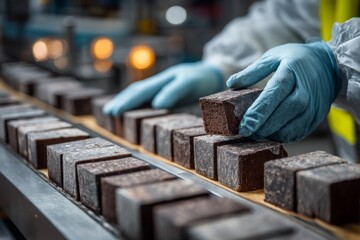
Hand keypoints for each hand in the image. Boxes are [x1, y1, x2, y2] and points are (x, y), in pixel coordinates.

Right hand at [103, 61, 224, 115]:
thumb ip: (174, 91)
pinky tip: (133, 113)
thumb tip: (156, 105)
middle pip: (136, 92)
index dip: (127, 102)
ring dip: (127, 104)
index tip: (115, 111)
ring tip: (113, 113)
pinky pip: (149, 100)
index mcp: (162, 80)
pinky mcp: (168, 95)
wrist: (213, 74)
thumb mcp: (189, 83)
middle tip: (108, 113)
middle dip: (122, 102)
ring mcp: (162, 89)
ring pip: (140, 95)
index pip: (140, 92)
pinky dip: (138, 105)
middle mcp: (159, 84)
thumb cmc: (202, 79)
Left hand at [227, 41, 340, 142]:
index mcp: (291, 71)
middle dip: (263, 126)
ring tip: (257, 135)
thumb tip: (230, 83)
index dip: (258, 112)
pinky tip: (271, 136)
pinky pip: (300, 132)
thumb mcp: (273, 57)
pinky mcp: (317, 116)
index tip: (244, 126)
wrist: (328, 64)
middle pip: (284, 112)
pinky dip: (284, 137)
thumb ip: (252, 71)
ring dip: (273, 134)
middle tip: (247, 133)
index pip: (273, 94)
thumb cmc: (295, 59)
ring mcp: (314, 105)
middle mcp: (305, 90)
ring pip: (293, 126)